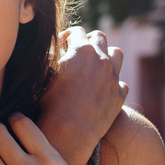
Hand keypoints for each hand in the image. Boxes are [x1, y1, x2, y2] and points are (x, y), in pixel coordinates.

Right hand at [38, 27, 127, 164]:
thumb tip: (52, 49)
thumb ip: (50, 56)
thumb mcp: (43, 75)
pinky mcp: (119, 96)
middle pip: (100, 37)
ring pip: (117, 54)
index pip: (77, 31)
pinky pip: (121, 82)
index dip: (68, 36)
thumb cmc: (49, 104)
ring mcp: (113, 78)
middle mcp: (101, 60)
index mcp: (81, 51)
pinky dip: (113, 82)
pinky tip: (102, 89)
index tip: (62, 45)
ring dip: (107, 56)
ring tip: (96, 66)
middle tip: (79, 53)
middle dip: (89, 42)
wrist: (67, 133)